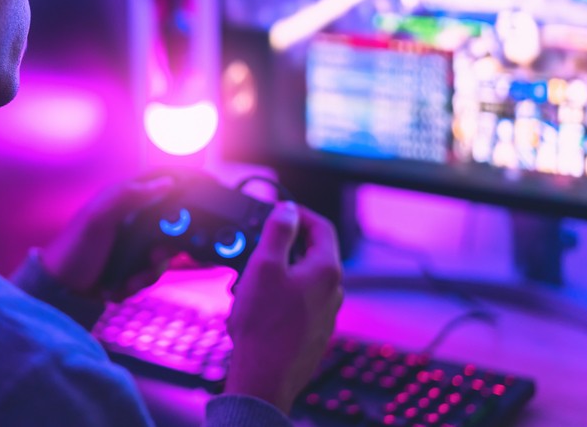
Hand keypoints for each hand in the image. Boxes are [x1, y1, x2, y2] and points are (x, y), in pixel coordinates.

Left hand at [40, 177, 175, 300]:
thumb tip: (168, 182)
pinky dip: (137, 285)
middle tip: (152, 258)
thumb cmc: (75, 247)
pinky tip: (117, 290)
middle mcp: (131, 220)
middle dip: (164, 248)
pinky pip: (148, 275)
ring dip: (147, 273)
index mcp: (123, 201)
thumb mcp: (98, 218)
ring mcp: (132, 246)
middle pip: (168, 227)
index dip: (176, 195)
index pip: (159, 189)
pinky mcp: (131, 268)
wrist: (59, 289)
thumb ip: (128, 197)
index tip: (186, 210)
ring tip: (129, 282)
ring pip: (160, 256)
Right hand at [223, 202, 343, 414]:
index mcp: (326, 270)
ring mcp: (326, 313)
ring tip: (252, 281)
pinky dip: (281, 295)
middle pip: (313, 252)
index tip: (279, 211)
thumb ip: (279, 231)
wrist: (264, 376)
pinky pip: (300, 301)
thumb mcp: (264, 265)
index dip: (299, 213)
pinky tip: (259, 307)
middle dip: (285, 245)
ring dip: (280, 272)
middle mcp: (333, 291)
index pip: (321, 226)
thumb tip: (288, 209)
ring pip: (304, 278)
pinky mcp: (314, 331)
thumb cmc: (264, 325)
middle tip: (259, 246)